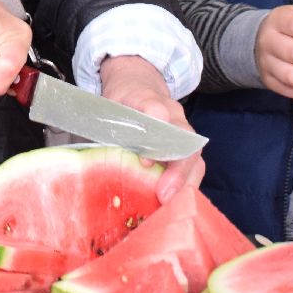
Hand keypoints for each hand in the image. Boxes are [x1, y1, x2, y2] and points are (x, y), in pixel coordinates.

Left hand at [99, 55, 204, 202]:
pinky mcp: (186, 147)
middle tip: (164, 195)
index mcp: (147, 99)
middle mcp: (172, 115)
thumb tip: (99, 152)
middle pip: (185, 140)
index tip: (145, 160)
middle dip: (178, 170)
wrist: (137, 86)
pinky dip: (185, 187)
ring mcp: (183, 131)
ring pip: (194, 157)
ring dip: (185, 183)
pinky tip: (173, 205)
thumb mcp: (107, 107)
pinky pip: (193, 167)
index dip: (153, 135)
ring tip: (171, 206)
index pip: (154, 108)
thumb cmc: (120, 102)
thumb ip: (107, 125)